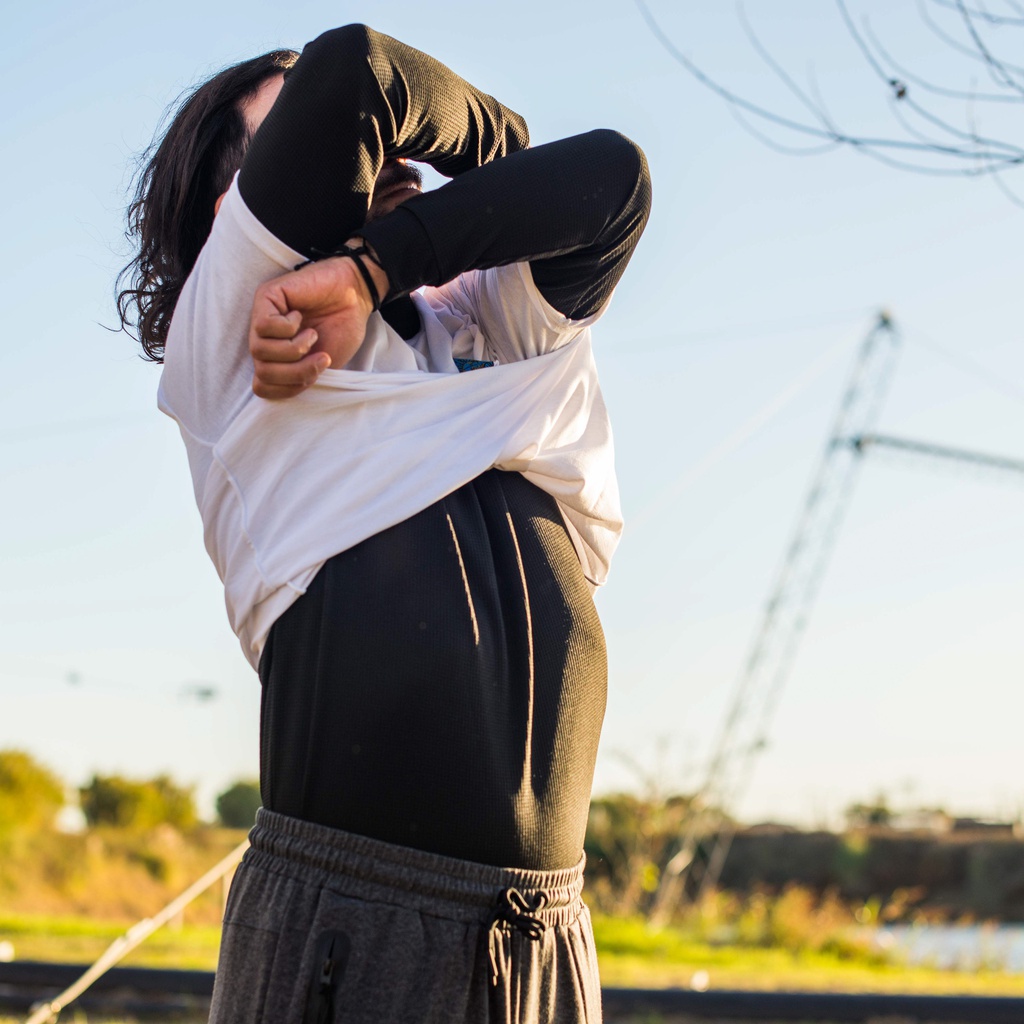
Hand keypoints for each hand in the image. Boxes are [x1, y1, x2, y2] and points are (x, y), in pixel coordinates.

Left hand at [248, 253, 387, 398]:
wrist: (355, 297)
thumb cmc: (342, 328)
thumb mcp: (323, 366)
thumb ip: (300, 378)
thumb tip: (282, 388)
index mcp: (277, 359)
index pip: (262, 386)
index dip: (288, 389)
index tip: (314, 377)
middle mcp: (265, 340)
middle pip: (263, 372)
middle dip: (296, 372)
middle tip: (321, 358)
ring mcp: (262, 318)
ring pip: (259, 351)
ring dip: (293, 349)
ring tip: (312, 335)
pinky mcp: (265, 297)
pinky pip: (264, 326)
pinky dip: (288, 328)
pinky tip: (300, 317)